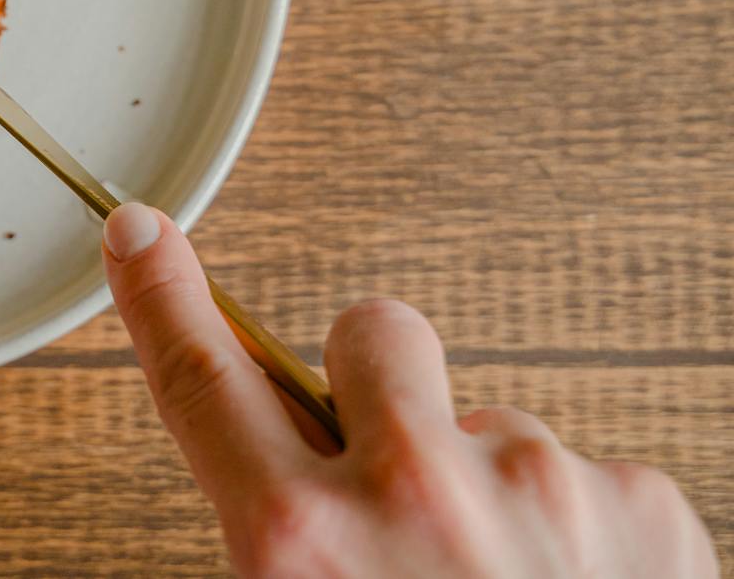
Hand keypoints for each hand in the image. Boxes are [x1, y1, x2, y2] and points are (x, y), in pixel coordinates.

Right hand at [101, 203, 715, 577]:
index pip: (200, 379)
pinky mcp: (642, 507)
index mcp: (302, 546)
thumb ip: (282, 544)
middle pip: (370, 334)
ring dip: (488, 488)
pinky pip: (585, 477)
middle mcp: (414, 496)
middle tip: (395, 481)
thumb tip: (277, 482)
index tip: (140, 234)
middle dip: (378, 385)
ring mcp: (539, 490)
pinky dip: (577, 531)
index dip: (160, 296)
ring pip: (490, 423)